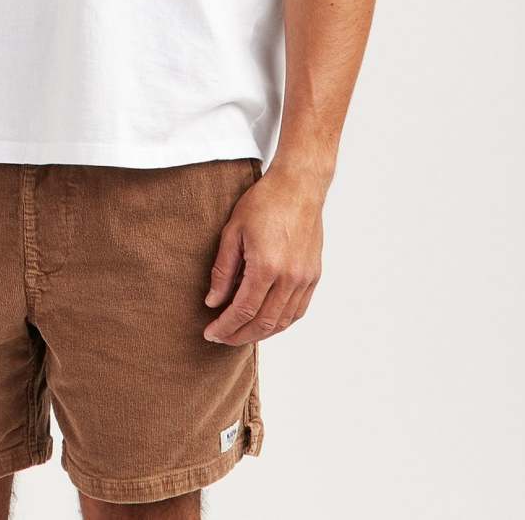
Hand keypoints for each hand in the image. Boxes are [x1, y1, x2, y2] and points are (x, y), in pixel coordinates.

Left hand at [202, 165, 323, 343]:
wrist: (298, 187)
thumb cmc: (263, 203)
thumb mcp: (232, 231)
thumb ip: (223, 270)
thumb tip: (213, 301)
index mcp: (266, 266)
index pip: (243, 310)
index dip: (225, 326)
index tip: (210, 333)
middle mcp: (289, 278)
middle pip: (264, 322)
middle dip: (240, 335)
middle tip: (221, 337)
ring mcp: (305, 279)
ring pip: (283, 321)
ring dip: (261, 332)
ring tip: (240, 333)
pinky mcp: (314, 276)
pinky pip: (298, 310)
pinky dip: (281, 322)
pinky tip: (266, 321)